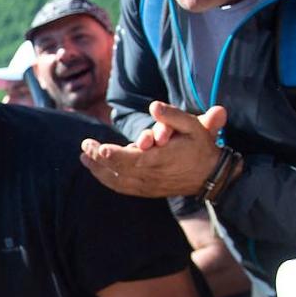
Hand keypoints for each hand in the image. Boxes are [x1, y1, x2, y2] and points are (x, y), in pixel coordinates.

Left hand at [79, 102, 226, 197]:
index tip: (99, 149)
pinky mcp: (147, 190)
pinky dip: (108, 180)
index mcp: (160, 159)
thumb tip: (154, 106)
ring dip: (98, 170)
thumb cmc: (201, 148)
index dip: (115, 155)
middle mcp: (151, 175)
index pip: (132, 159)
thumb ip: (174, 116)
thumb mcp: (194, 127)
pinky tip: (97, 171)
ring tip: (84, 158)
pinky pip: (123, 188)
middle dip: (98, 158)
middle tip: (85, 146)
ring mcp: (148, 185)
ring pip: (117, 181)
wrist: (212, 177)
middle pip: (118, 169)